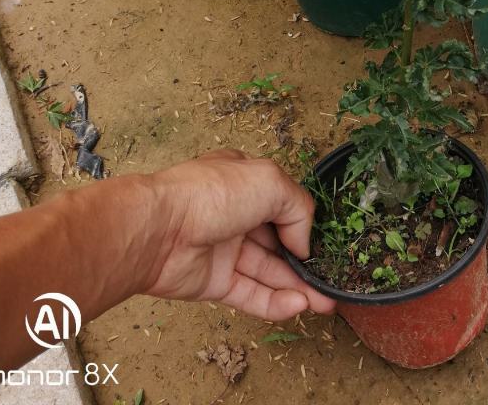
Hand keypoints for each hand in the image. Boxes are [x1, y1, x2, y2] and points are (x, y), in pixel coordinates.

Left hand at [138, 149, 335, 320]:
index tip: (322, 241)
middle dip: (305, 261)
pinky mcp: (213, 282)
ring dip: (297, 286)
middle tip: (330, 281)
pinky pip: (250, 294)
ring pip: (267, 271)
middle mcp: (235, 214)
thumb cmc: (212, 193)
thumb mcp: (270, 181)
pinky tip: (298, 306)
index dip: (302, 222)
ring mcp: (224, 249)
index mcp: (244, 182)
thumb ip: (299, 208)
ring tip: (325, 303)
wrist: (157, 229)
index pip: (282, 203)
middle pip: (278, 241)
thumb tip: (303, 243)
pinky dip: (274, 302)